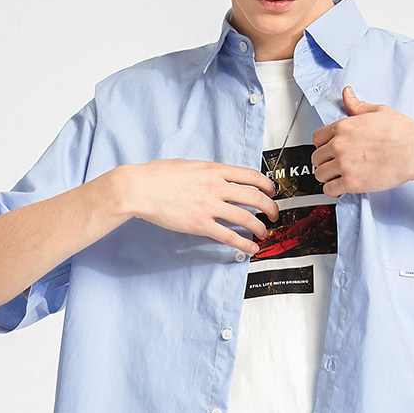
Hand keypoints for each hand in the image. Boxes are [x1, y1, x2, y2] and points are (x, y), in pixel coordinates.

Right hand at [122, 159, 278, 254]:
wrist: (139, 188)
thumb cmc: (158, 175)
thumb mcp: (189, 165)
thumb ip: (207, 171)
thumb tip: (217, 176)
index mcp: (214, 170)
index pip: (251, 176)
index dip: (267, 185)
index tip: (271, 192)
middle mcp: (216, 187)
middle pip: (255, 197)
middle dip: (270, 207)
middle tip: (273, 214)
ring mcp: (209, 206)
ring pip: (246, 218)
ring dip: (260, 227)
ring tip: (264, 233)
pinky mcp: (200, 224)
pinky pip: (229, 236)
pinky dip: (244, 243)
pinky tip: (251, 248)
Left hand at [311, 87, 413, 195]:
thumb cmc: (402, 132)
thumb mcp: (378, 111)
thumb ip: (358, 105)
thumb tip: (347, 94)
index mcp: (343, 127)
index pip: (317, 138)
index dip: (324, 146)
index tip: (330, 151)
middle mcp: (339, 145)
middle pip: (316, 158)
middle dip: (325, 162)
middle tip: (335, 165)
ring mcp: (344, 164)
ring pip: (320, 174)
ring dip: (328, 176)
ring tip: (338, 177)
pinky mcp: (351, 183)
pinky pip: (329, 189)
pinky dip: (333, 190)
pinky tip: (341, 187)